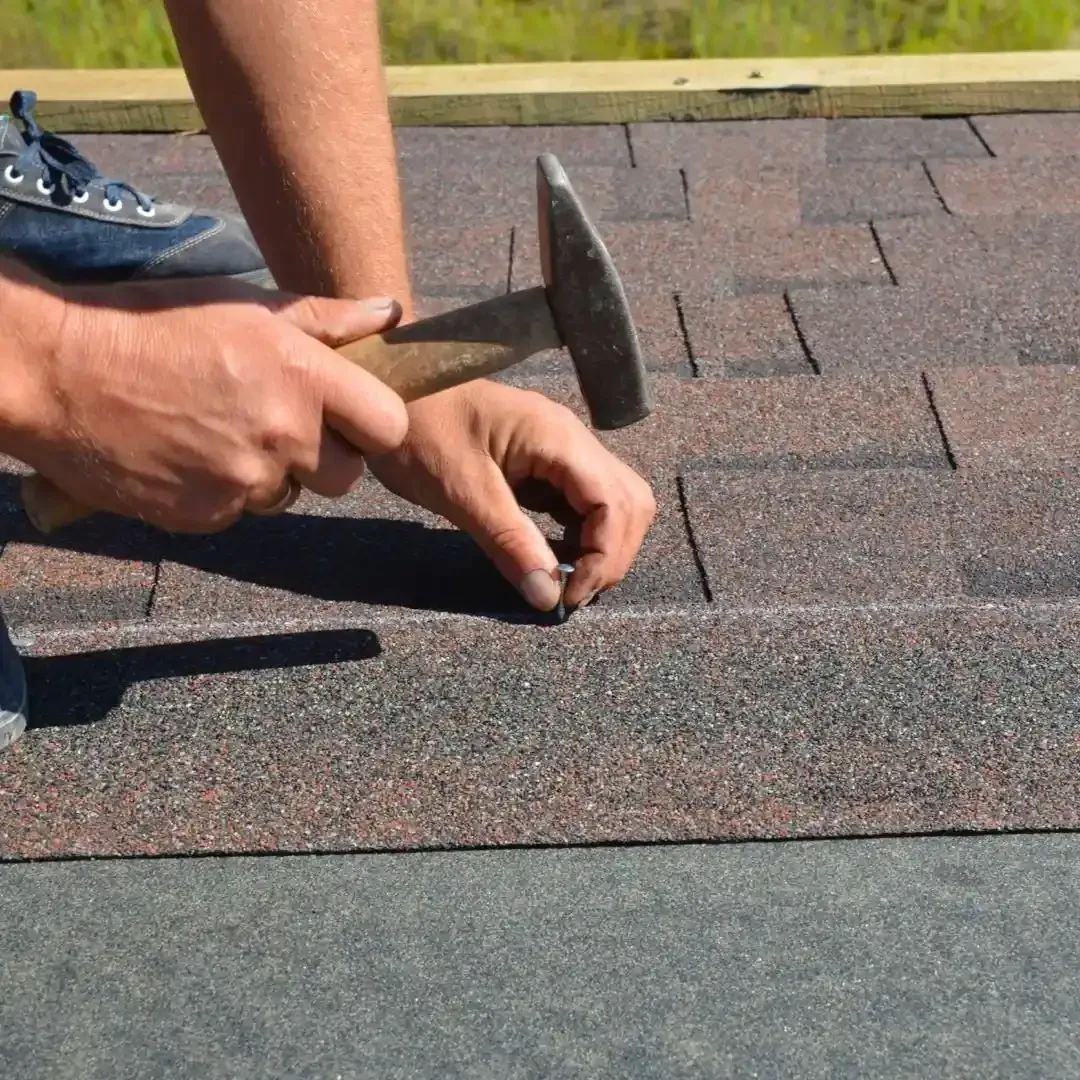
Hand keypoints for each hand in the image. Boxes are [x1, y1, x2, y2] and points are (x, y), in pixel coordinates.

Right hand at [2, 270, 407, 532]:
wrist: (57, 373)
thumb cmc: (153, 324)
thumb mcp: (243, 305)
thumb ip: (325, 320)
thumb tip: (388, 312)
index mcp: (302, 377)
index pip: (388, 426)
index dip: (374, 425)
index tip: (352, 418)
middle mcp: (282, 435)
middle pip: (346, 476)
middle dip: (323, 457)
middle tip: (280, 425)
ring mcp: (244, 482)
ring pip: (290, 496)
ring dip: (270, 474)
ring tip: (220, 432)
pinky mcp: (207, 515)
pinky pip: (240, 512)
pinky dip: (223, 491)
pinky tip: (189, 454)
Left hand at [366, 379, 656, 611]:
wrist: (384, 392)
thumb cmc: (418, 431)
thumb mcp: (460, 492)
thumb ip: (509, 543)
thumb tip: (549, 597)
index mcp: (557, 438)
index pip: (616, 503)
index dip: (605, 557)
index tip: (569, 595)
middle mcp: (572, 439)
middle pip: (630, 503)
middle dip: (611, 555)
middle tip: (570, 592)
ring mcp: (562, 448)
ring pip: (614, 503)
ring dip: (601, 546)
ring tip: (563, 579)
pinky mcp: (546, 462)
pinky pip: (585, 502)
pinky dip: (581, 535)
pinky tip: (553, 557)